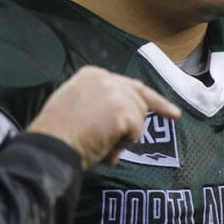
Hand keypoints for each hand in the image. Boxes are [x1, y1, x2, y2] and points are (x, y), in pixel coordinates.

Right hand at [26, 66, 180, 168]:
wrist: (50, 144)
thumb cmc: (57, 134)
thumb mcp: (76, 109)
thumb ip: (100, 110)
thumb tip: (118, 135)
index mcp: (91, 75)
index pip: (129, 86)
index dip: (151, 102)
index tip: (172, 113)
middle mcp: (106, 78)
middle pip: (139, 101)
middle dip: (133, 126)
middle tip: (114, 148)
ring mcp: (116, 92)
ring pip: (139, 117)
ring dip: (123, 137)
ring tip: (99, 144)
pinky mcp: (123, 109)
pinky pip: (136, 132)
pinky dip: (123, 144)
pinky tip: (103, 144)